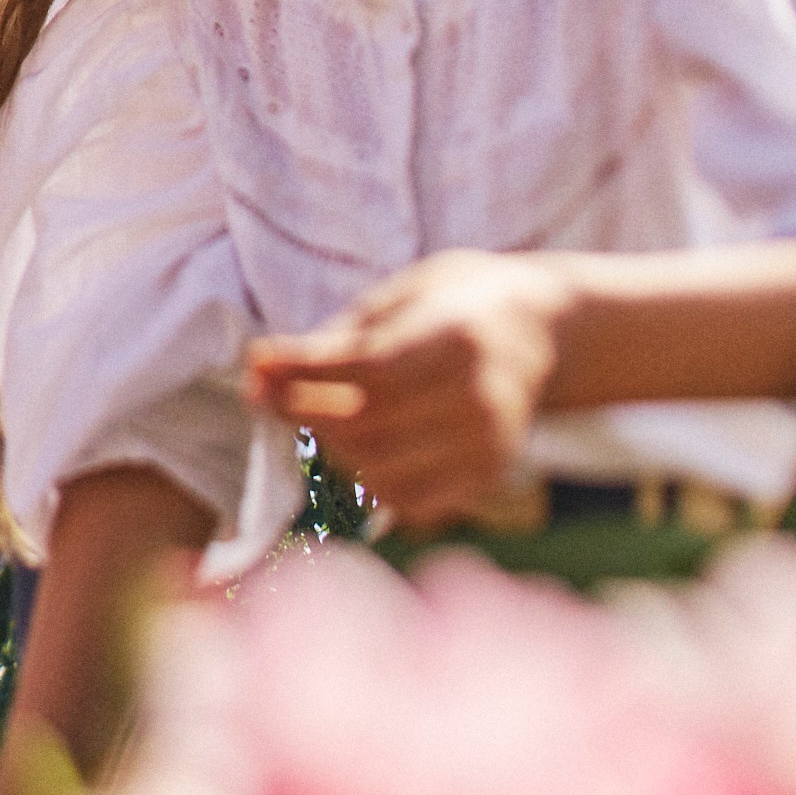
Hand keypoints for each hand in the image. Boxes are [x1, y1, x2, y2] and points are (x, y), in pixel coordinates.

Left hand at [245, 249, 568, 529]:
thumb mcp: (404, 295)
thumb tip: (267, 371)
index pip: (364, 368)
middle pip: (366, 424)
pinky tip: (354, 447)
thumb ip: (343, 336)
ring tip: (312, 416)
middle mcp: (480, 397)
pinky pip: (408, 499)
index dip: (302, 370)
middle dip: (302, 410)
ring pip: (379, 469)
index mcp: (459, 336)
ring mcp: (488, 444)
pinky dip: (367, 479)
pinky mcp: (488, 475)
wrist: (538, 329)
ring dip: (329, 447)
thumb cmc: (457, 302)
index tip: (257, 361)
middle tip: (269, 393)